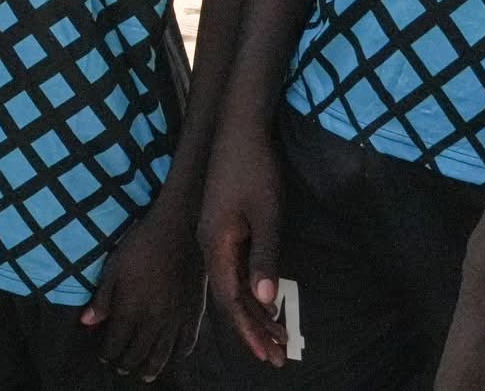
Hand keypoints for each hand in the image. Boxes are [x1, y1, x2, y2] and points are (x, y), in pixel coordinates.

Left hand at [81, 202, 202, 381]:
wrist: (177, 233)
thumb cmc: (139, 246)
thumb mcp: (113, 268)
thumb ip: (102, 299)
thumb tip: (86, 323)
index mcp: (131, 311)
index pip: (116, 344)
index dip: (108, 354)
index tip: (103, 357)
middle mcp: (153, 322)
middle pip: (138, 353)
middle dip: (126, 364)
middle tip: (120, 369)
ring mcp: (176, 320)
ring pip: (163, 354)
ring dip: (151, 368)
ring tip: (144, 375)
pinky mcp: (194, 314)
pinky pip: (187, 343)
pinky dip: (178, 354)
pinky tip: (173, 357)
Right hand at [197, 122, 289, 367]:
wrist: (239, 130)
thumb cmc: (255, 170)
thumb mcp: (267, 216)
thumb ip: (264, 258)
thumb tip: (262, 301)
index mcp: (215, 243)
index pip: (230, 299)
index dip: (248, 329)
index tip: (266, 354)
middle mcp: (208, 242)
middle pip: (228, 296)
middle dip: (252, 328)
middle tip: (276, 356)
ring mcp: (213, 233)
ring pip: (231, 282)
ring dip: (253, 311)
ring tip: (276, 336)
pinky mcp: (221, 225)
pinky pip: (233, 267)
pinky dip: (249, 289)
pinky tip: (264, 299)